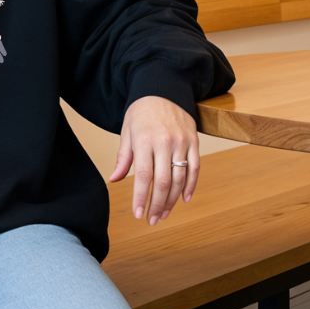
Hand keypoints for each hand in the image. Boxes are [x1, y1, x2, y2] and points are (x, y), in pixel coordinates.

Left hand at [109, 95, 199, 226]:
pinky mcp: (194, 141)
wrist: (163, 88)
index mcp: (144, 140)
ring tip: (165, 214)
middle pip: (163, 181)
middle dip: (157, 205)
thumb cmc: (141, 112)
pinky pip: (195, 168)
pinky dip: (191, 186)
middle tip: (152, 220)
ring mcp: (182, 142)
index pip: (143, 175)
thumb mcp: (127, 131)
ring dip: (172, 200)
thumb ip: (123, 157)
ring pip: (179, 178)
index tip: (138, 214)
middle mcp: (164, 142)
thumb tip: (114, 179)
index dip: (141, 197)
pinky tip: (184, 200)